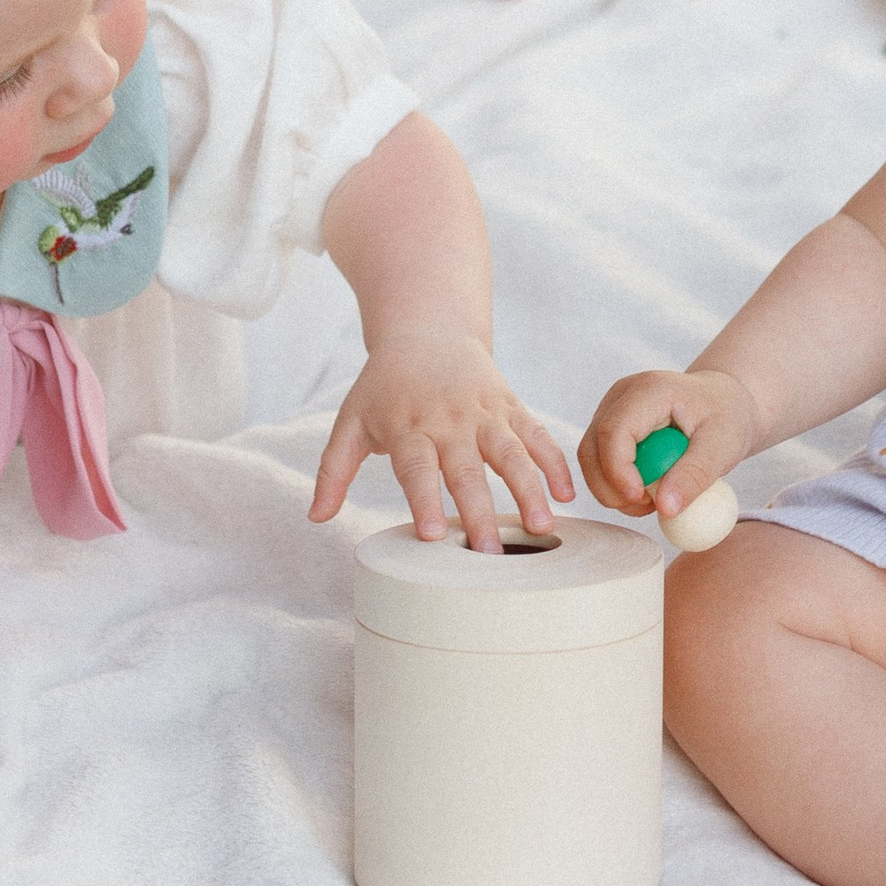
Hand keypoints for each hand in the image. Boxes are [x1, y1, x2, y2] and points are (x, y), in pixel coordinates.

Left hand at [310, 327, 573, 550]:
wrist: (427, 331)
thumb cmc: (384, 387)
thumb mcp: (351, 422)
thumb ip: (334, 471)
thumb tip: (316, 517)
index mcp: (408, 427)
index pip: (417, 469)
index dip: (425, 500)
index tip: (434, 535)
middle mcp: (449, 421)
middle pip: (467, 470)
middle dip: (479, 512)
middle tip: (488, 554)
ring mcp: (484, 413)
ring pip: (512, 454)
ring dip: (529, 491)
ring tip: (542, 528)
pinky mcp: (511, 407)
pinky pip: (537, 436)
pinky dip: (555, 463)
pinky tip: (569, 495)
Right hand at [580, 365, 759, 527]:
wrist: (723, 401)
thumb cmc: (727, 417)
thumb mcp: (723, 446)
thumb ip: (695, 475)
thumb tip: (666, 509)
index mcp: (650, 391)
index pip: (614, 432)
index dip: (618, 472)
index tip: (641, 500)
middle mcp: (621, 395)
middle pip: (591, 448)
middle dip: (611, 489)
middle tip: (648, 507)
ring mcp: (610, 409)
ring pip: (590, 459)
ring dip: (613, 490)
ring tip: (654, 499)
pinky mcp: (610, 426)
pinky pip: (599, 462)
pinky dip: (616, 484)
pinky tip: (647, 490)